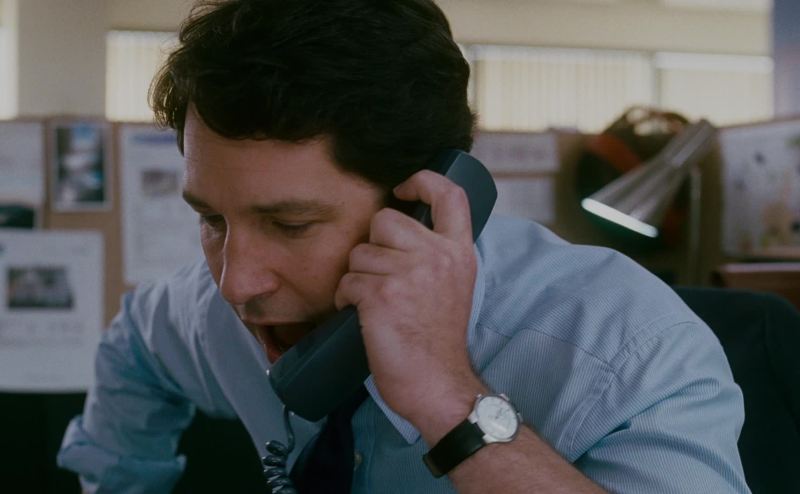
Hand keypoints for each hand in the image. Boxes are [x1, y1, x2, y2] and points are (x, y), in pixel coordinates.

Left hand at [334, 170, 482, 429]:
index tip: (402, 189)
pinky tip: (360, 314)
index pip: (450, 195)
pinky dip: (344, 298)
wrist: (437, 383)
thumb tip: (404, 233)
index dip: (422, 180)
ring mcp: (409, 274)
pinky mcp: (381, 295)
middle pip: (384, 220)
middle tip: (381, 276)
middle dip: (372, 246)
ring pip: (359, 252)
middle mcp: (437, 256)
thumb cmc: (438, 340)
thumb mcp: (455, 287)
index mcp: (459, 252)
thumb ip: (437, 255)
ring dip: (357, 277)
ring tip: (373, 302)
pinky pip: (346, 280)